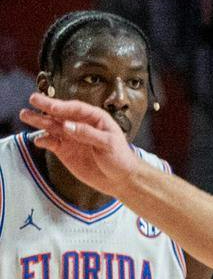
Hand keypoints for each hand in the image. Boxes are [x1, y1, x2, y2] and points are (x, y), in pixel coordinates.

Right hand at [19, 93, 143, 196]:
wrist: (121, 179)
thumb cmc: (120, 158)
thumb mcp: (109, 144)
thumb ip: (88, 134)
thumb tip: (67, 126)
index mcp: (94, 118)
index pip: (76, 108)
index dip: (63, 107)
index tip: (51, 106)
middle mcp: (79, 124)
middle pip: (60, 114)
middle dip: (46, 106)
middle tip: (33, 99)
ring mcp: (70, 137)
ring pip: (52, 126)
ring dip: (39, 121)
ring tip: (25, 115)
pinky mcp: (65, 150)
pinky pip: (51, 143)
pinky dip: (44, 141)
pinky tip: (38, 140)